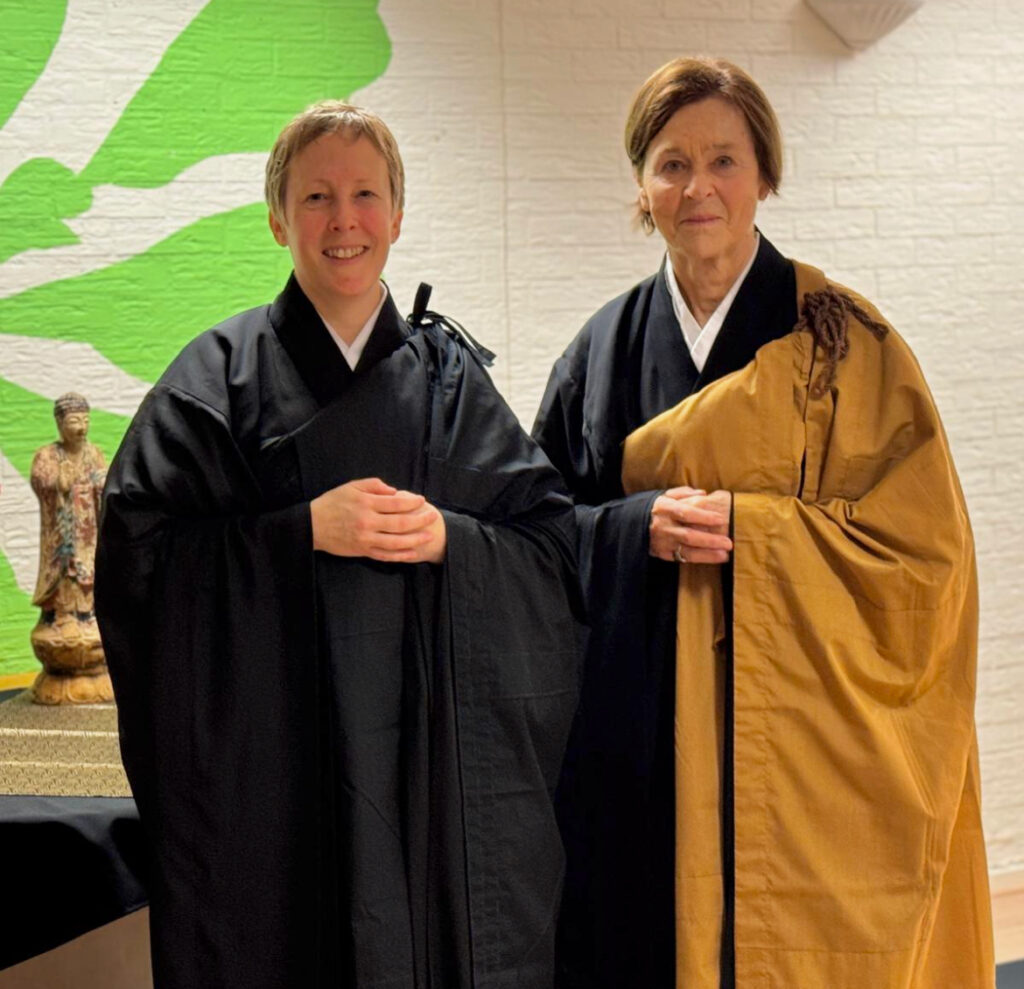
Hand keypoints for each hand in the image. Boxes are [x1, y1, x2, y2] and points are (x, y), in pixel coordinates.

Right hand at [310, 477, 446, 563]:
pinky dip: (400, 555)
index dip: (412, 502)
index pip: (396, 503)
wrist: (312, 525)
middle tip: (433, 516)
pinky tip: (413, 553)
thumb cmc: (333, 502)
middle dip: (420, 520)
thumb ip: (374, 486)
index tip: (422, 500)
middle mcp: (368, 522)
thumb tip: (395, 491)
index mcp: (366, 504)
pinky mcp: (363, 551)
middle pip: (400, 523)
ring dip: (415, 539)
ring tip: (429, 536)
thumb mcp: (351, 487)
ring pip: (396, 542)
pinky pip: (385, 555)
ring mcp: (366, 539)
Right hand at [649, 486, 732, 563]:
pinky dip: (699, 559)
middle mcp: (663, 527)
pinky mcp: (663, 554)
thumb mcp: (665, 495)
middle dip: (710, 540)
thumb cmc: (656, 508)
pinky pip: (683, 558)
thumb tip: (704, 494)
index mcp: (664, 508)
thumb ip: (684, 493)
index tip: (721, 519)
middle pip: (689, 535)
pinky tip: (714, 558)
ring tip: (724, 555)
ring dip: (707, 554)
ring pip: (687, 550)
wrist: (631, 524)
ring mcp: (663, 542)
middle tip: (728, 542)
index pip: (686, 513)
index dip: (704, 517)